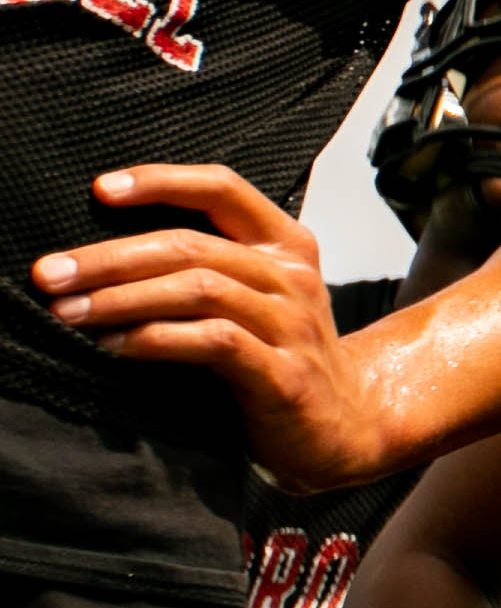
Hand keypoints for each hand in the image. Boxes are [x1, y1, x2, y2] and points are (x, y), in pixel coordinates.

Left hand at [33, 164, 397, 489]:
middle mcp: (292, 277)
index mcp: (286, 246)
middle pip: (192, 246)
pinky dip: (156, 340)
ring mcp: (292, 324)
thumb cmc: (280, 357)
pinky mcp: (284, 374)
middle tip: (50, 273)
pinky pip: (213, 342)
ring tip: (68, 312)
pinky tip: (114, 347)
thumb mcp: (255, 297)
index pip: (222, 189)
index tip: (100, 189)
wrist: (343, 425)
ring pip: (198, 290)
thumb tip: (103, 254)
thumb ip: (206, 266)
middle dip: (109, 258)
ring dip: (121, 299)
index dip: (160, 182)